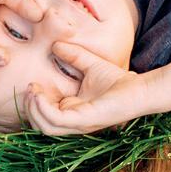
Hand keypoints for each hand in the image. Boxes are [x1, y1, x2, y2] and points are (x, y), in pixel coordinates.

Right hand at [23, 44, 145, 135]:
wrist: (141, 88)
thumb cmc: (120, 81)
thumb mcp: (91, 64)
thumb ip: (74, 56)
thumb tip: (56, 44)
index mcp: (73, 112)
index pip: (45, 115)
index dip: (33, 102)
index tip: (31, 84)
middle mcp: (73, 122)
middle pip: (40, 125)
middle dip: (29, 108)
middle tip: (29, 88)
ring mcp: (78, 123)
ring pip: (45, 127)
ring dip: (33, 110)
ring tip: (32, 91)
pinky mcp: (84, 120)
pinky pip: (56, 120)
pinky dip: (43, 109)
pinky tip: (39, 94)